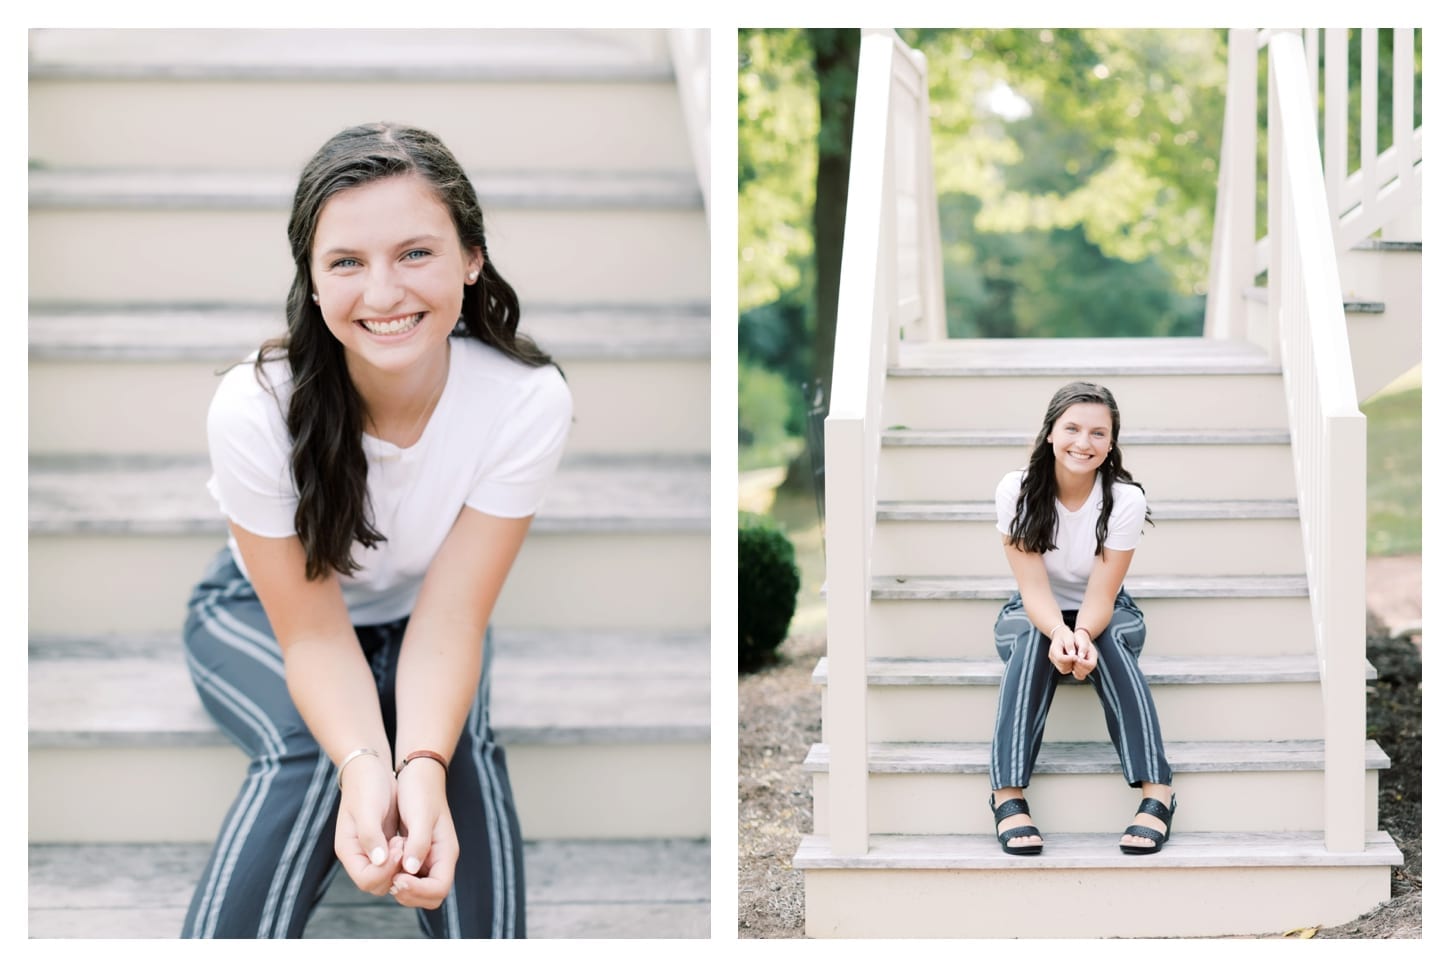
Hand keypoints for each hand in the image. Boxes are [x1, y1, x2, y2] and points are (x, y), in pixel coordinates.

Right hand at [335, 755, 402, 895]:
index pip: (366, 880)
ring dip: (401, 866)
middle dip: (395, 870)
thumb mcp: (368, 808)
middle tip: (403, 843)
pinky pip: (394, 865)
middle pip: (377, 884)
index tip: (398, 847)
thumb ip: (371, 835)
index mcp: (348, 850)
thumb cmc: (367, 786)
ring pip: (388, 878)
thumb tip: (379, 861)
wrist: (371, 770)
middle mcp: (358, 856)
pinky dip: (404, 859)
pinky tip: (408, 840)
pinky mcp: (383, 847)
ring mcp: (370, 853)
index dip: (386, 870)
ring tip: (405, 840)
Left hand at [390, 759, 458, 909]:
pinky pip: (408, 877)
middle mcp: (439, 860)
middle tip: (391, 877)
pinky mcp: (416, 855)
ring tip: (387, 865)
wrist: (417, 774)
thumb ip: (417, 844)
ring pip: (417, 890)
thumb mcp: (419, 815)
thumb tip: (409, 870)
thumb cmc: (420, 791)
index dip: (417, 891)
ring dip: (400, 885)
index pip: (439, 889)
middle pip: (430, 897)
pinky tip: (386, 860)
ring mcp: (428, 859)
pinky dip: (396, 875)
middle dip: (409, 894)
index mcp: (446, 852)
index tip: (397, 877)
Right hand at [1047, 626, 1078, 674]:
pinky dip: (1070, 667)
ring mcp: (1054, 661)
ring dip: (1071, 666)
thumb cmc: (1065, 635)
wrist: (1060, 635)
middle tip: (1077, 657)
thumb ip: (1070, 645)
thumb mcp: (1068, 636)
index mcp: (1054, 649)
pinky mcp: (1057, 664)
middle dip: (1071, 663)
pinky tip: (1072, 660)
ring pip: (1063, 670)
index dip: (1070, 659)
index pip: (1061, 659)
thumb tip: (1073, 654)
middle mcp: (1052, 657)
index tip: (1077, 656)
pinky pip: (1064, 669)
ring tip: (1075, 658)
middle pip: (1062, 666)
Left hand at [1071, 629, 1097, 679]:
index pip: (1091, 664)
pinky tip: (1070, 665)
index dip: (1083, 663)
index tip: (1076, 658)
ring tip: (1072, 661)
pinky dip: (1073, 671)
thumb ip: (1083, 647)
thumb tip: (1081, 656)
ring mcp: (1085, 667)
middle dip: (1078, 666)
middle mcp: (1090, 662)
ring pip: (1081, 675)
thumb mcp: (1082, 639)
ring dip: (1075, 669)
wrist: (1077, 639)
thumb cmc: (1080, 638)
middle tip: (1073, 659)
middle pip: (1087, 671)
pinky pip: (1077, 675)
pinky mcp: (1080, 669)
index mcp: (1093, 655)